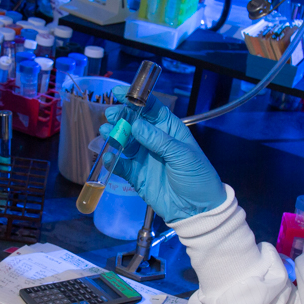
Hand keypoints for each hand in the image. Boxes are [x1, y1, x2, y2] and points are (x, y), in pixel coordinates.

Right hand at [102, 100, 224, 221]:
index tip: (120, 93)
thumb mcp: (183, 155)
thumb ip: (159, 140)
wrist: (197, 210)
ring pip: (124, 142)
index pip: (152, 109)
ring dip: (114, 135)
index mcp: (169, 130)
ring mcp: (144, 157)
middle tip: (111, 115)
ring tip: (106, 132)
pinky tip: (108, 156)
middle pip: (133, 123)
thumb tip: (137, 124)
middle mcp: (154, 141)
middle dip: (121, 117)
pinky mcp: (136, 175)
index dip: (137, 99)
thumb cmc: (197, 177)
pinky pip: (121, 165)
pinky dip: (112, 160)